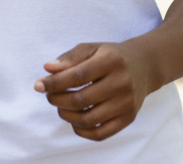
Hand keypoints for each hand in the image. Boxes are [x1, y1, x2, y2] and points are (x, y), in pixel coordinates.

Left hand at [34, 42, 151, 141]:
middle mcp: (121, 83)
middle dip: (57, 99)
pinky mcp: (128, 119)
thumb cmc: (110, 56)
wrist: (143, 66)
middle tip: (48, 95)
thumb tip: (47, 69)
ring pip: (88, 119)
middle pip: (80, 99)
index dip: (54, 82)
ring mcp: (126, 103)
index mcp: (111, 60)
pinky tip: (74, 119)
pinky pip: (100, 133)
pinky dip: (81, 130)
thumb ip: (69, 58)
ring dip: (66, 115)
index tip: (38, 85)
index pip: (77, 75)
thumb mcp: (92, 48)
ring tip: (60, 106)